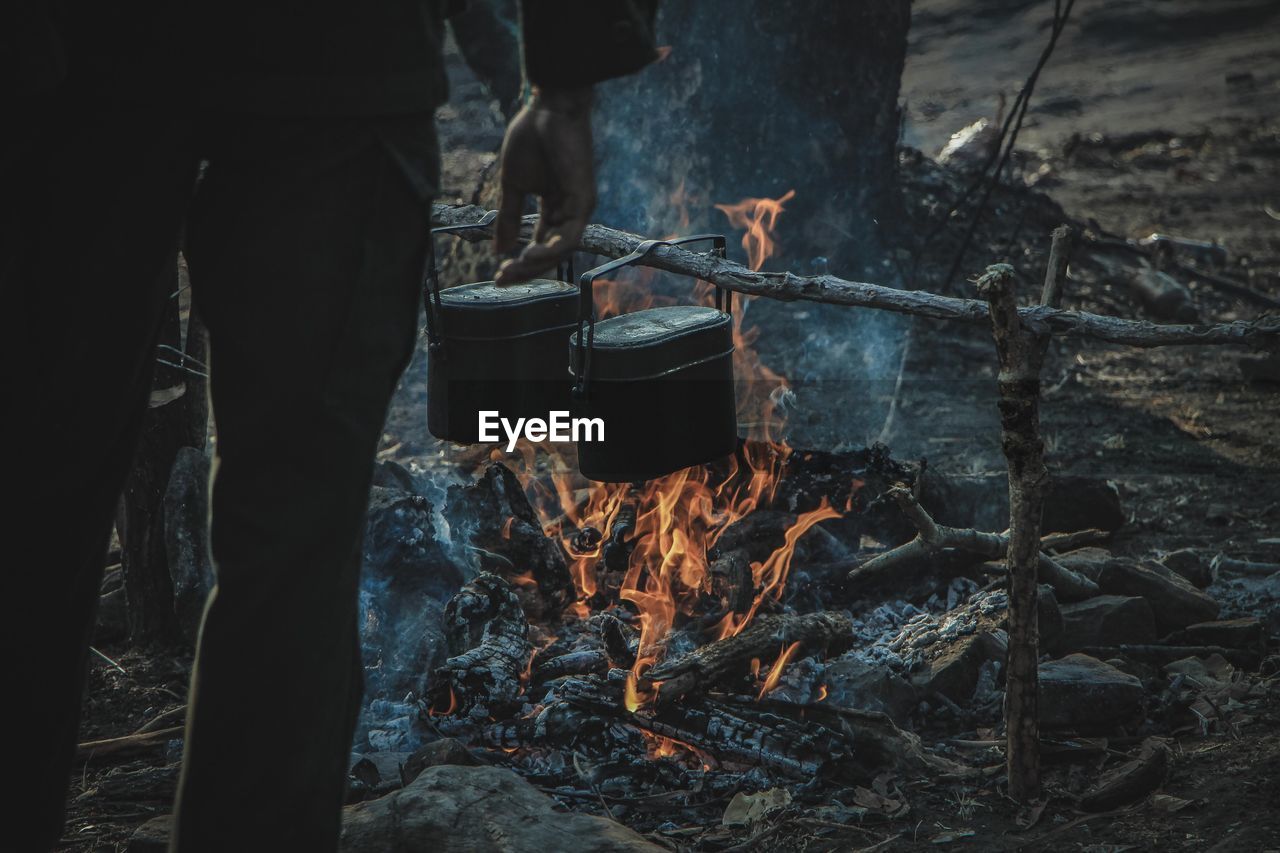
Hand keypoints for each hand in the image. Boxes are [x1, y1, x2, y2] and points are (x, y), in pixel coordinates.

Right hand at [493, 86, 595, 283]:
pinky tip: (529, 254)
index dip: (519, 262)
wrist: (547, 109)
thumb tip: (498, 249)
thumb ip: (508, 217)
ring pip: (561, 249)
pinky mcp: (584, 201)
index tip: (497, 275)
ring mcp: (579, 208)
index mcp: (552, 207)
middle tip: (502, 280)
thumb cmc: (531, 139)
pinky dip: (550, 249)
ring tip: (514, 268)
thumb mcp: (513, 185)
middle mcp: (568, 212)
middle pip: (550, 253)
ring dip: (536, 263)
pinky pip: (569, 236)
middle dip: (526, 269)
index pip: (538, 244)